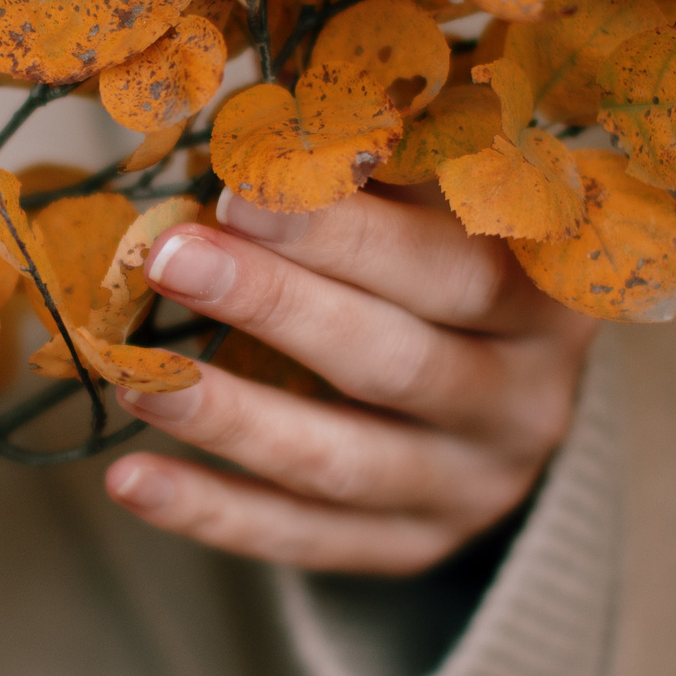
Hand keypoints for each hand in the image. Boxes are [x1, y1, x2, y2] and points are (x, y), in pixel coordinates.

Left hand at [103, 188, 596, 573]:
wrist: (504, 379)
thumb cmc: (450, 247)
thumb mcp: (444, 192)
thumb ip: (379, 159)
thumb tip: (271, 127)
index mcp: (547, 293)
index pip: (452, 264)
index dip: (344, 233)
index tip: (241, 187)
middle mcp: (526, 400)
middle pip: (394, 361)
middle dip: (274, 306)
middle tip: (169, 258)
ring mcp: (472, 486)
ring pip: (342, 463)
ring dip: (231, 418)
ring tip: (136, 377)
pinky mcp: (414, 547)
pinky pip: (302, 538)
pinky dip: (211, 512)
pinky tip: (127, 478)